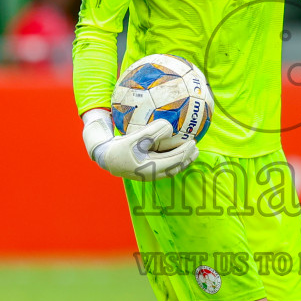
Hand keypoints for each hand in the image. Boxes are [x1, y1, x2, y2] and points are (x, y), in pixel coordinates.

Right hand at [82, 113, 196, 180]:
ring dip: (182, 160)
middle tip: (196, 147)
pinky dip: (172, 158)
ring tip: (191, 151)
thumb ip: (151, 134)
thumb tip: (169, 126)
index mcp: (150, 169)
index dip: (185, 152)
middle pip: (175, 167)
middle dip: (187, 158)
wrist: (103, 157)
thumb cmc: (117, 148)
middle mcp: (151, 174)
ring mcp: (149, 173)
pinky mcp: (146, 169)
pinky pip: (164, 164)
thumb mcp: (133, 139)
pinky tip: (174, 148)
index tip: (193, 142)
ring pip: (171, 168)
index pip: (174, 161)